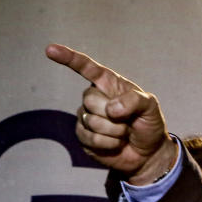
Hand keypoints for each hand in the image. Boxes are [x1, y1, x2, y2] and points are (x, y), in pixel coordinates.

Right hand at [46, 44, 177, 183]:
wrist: (148, 151)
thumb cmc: (148, 123)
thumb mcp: (150, 107)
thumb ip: (135, 100)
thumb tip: (111, 109)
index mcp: (109, 84)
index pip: (87, 68)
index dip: (69, 58)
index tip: (50, 49)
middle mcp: (94, 98)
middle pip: (90, 100)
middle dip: (113, 114)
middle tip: (128, 121)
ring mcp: (86, 117)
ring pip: (91, 121)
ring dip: (115, 131)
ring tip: (124, 132)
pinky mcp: (83, 137)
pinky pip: (90, 138)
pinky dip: (109, 143)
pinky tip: (116, 143)